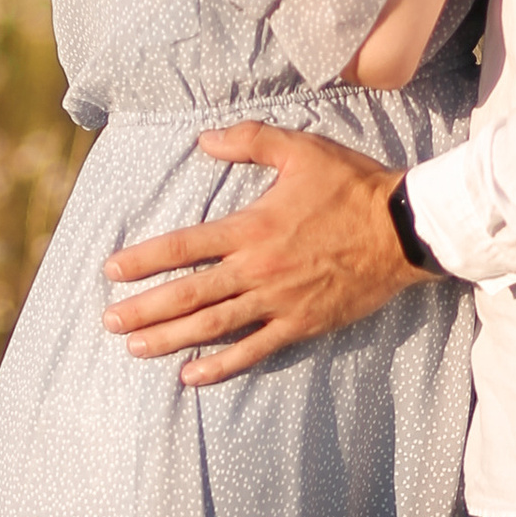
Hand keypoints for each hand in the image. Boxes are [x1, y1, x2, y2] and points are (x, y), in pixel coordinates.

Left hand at [102, 123, 422, 383]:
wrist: (405, 228)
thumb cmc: (353, 185)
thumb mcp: (301, 149)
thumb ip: (249, 141)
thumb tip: (203, 139)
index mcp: (251, 227)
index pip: (183, 246)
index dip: (144, 260)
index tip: (111, 270)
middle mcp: (258, 269)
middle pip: (189, 293)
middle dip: (144, 309)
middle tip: (109, 321)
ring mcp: (279, 301)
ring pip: (214, 326)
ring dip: (170, 338)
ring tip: (135, 349)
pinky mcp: (302, 324)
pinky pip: (255, 350)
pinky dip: (221, 365)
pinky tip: (191, 376)